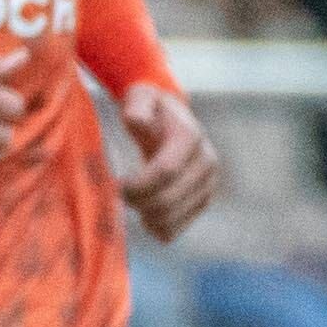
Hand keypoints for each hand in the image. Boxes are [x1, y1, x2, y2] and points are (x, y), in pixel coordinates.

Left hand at [118, 83, 219, 240]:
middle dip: (139, 202)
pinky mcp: (203, 200)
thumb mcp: (140, 97)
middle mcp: (206, 162)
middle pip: (169, 198)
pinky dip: (160, 229)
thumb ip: (136, 107)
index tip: (118, 185)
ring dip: (148, 217)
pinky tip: (145, 218)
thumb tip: (136, 122)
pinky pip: (180, 227)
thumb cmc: (149, 108)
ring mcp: (208, 183)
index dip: (139, 184)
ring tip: (132, 204)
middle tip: (120, 195)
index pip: (166, 171)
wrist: (171, 118)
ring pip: (175, 216)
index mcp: (190, 137)